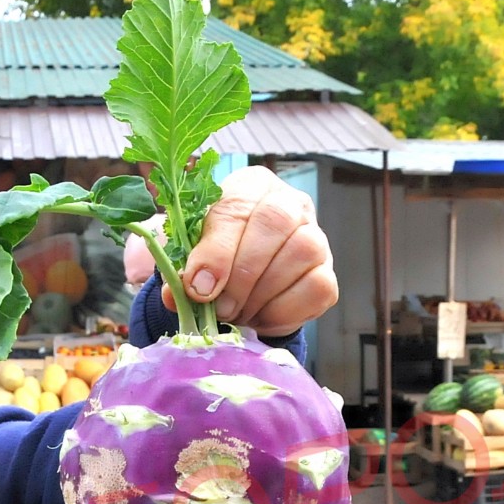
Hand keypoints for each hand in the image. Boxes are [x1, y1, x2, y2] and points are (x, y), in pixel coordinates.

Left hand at [160, 165, 338, 336]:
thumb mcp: (190, 255)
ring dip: (261, 295)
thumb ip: (181, 268)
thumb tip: (177, 295)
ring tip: (237, 313)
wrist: (241, 283)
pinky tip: (260, 316)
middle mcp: (288, 201)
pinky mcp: (327, 271)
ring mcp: (314, 234)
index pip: (235, 208)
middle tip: (220, 307)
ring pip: (300, 254)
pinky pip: (317, 288)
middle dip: (241, 275)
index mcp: (248, 187)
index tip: (198, 288)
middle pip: (274, 224)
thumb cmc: (214, 258)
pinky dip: (284, 311)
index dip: (216, 252)